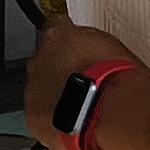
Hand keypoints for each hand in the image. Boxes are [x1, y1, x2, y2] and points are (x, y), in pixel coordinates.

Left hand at [23, 16, 138, 149]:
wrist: (108, 112)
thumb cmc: (116, 79)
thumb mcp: (114, 49)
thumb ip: (97, 47)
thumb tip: (102, 53)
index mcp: (59, 34)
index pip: (56, 26)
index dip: (68, 40)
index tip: (77, 49)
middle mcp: (40, 58)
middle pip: (45, 60)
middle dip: (61, 70)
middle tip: (84, 82)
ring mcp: (33, 88)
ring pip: (40, 89)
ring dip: (56, 95)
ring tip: (81, 106)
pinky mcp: (32, 115)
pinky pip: (40, 115)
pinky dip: (53, 118)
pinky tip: (73, 123)